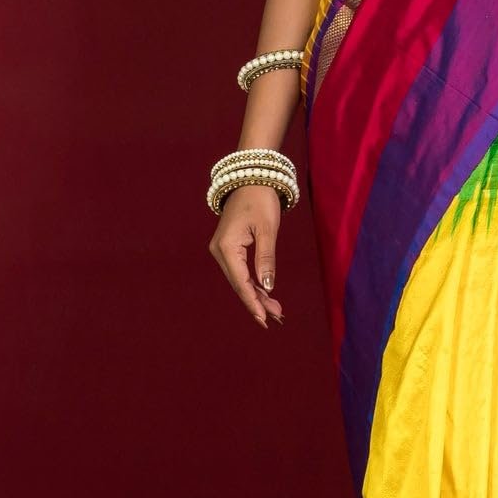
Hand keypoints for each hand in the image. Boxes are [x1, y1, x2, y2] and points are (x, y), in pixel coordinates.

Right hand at [208, 185, 284, 328]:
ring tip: (275, 309)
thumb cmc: (260, 200)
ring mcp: (222, 250)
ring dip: (256, 294)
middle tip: (277, 317)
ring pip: (239, 279)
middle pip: (239, 284)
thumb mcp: (268, 229)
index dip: (253, 302)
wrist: (251, 178)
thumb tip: (268, 286)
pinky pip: (240, 270)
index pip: (241, 282)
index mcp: (227, 248)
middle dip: (257, 301)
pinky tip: (265, 293)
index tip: (264, 319)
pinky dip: (253, 282)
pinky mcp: (228, 247)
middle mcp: (220, 251)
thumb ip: (266, 259)